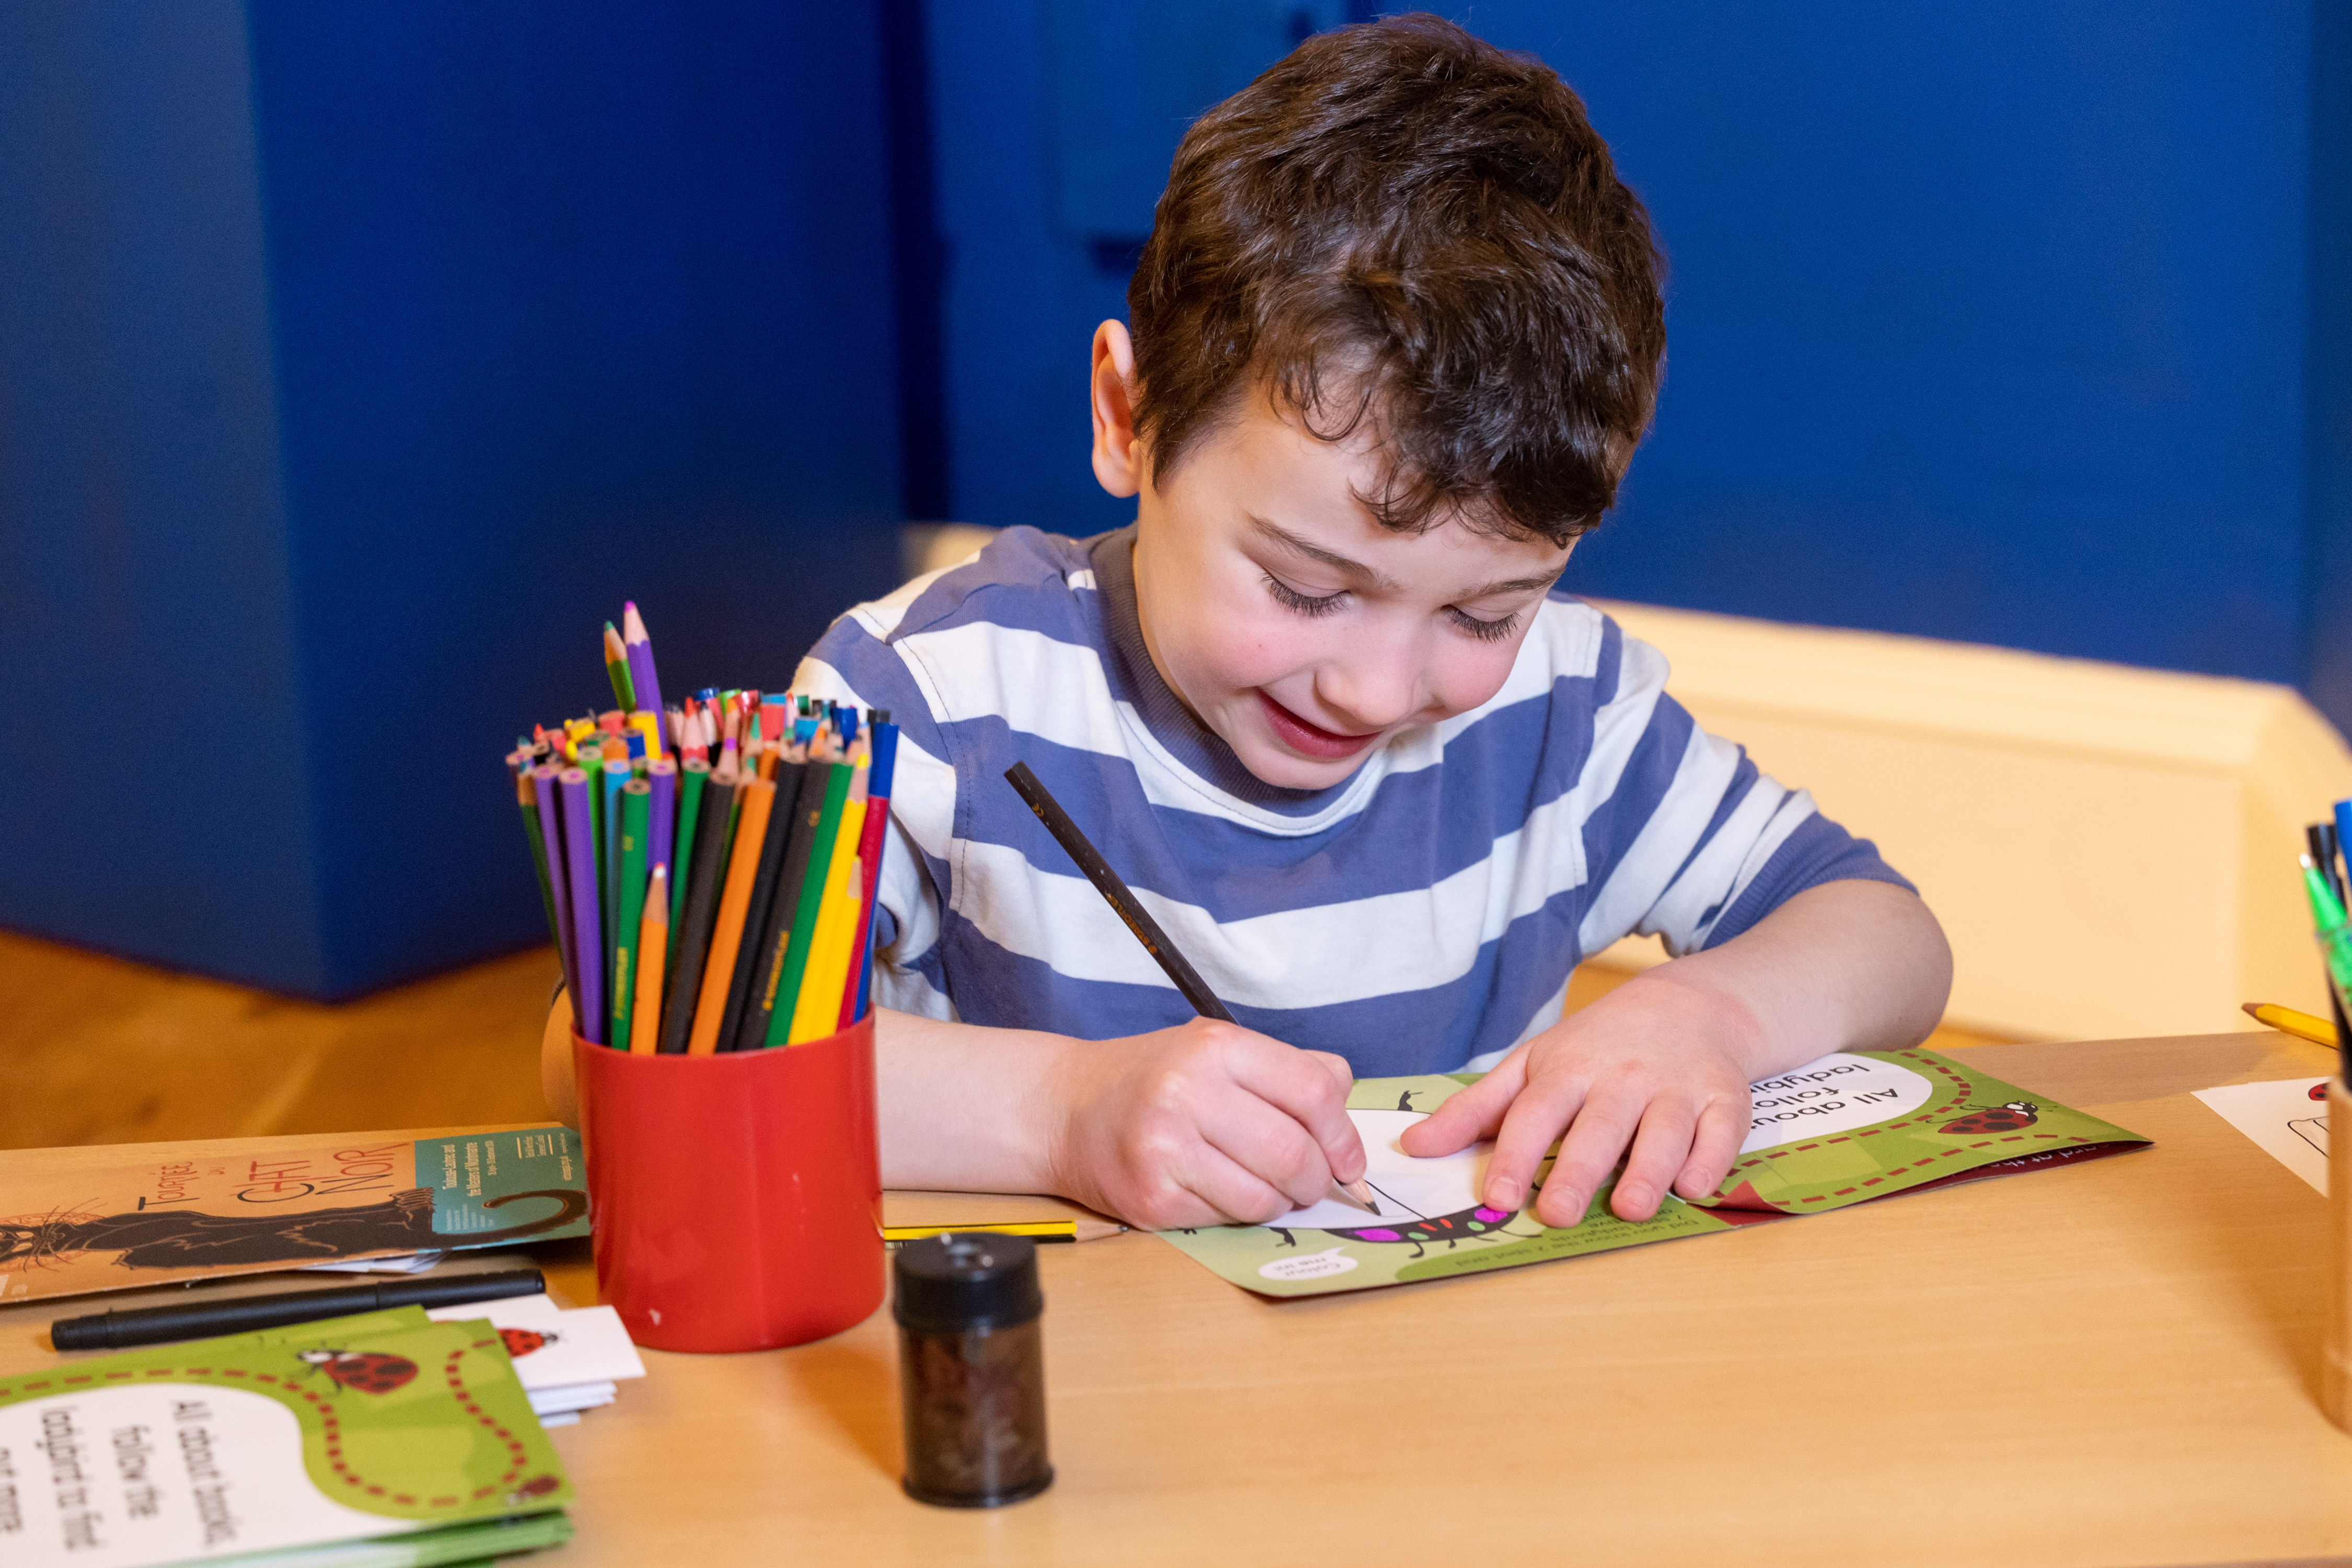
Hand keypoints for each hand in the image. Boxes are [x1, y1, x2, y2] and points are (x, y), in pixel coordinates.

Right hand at [1045, 1016, 1366, 1229]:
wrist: (1066, 1109)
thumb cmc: (1155, 1079)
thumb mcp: (1218, 1049)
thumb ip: (1289, 1068)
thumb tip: (1346, 1104)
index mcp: (1216, 1047)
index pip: (1314, 1092)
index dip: (1343, 1135)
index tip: (1347, 1160)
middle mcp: (1188, 1092)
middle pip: (1293, 1153)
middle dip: (1316, 1179)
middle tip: (1311, 1183)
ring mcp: (1165, 1148)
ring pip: (1264, 1198)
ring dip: (1280, 1202)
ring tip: (1265, 1187)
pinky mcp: (1151, 1198)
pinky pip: (1227, 1219)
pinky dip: (1239, 1214)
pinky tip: (1220, 1191)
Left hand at [1399, 973, 1759, 1226]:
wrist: (1689, 1005)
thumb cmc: (1596, 1047)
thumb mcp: (1531, 1066)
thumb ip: (1476, 1110)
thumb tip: (1414, 1147)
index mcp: (1567, 1070)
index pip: (1535, 1113)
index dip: (1514, 1154)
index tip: (1495, 1195)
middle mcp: (1622, 1078)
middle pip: (1598, 1127)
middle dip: (1577, 1169)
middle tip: (1556, 1212)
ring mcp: (1676, 1088)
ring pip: (1663, 1130)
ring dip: (1649, 1170)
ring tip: (1630, 1209)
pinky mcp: (1724, 1098)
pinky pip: (1721, 1131)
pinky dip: (1710, 1159)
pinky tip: (1693, 1187)